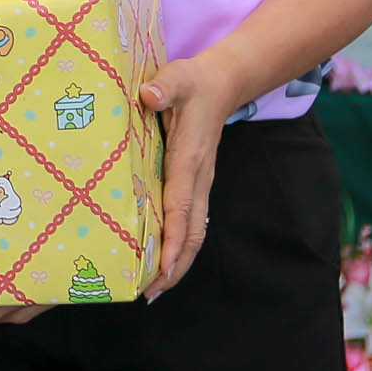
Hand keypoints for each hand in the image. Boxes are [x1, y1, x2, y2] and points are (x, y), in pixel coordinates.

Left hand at [139, 53, 239, 299]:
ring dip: (177, 263)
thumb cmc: (193, 83)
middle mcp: (198, 180)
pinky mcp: (196, 186)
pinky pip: (189, 223)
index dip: (173, 238)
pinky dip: (177, 247)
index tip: (162, 266)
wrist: (222, 84)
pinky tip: (159, 261)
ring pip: (193, 233)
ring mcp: (200, 186)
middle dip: (174, 266)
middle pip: (192, 233)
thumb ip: (165, 86)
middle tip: (150, 293)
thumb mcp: (178, 77)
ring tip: (152, 289)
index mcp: (190, 160)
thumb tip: (149, 95)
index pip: (181, 206)